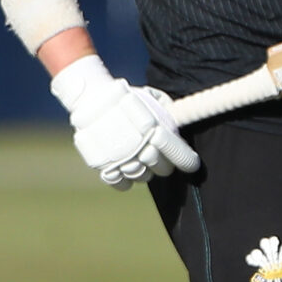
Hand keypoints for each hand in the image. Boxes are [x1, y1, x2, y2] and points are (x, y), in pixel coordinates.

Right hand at [51, 55, 200, 188]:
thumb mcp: (153, 97)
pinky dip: (125, 179)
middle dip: (164, 163)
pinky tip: (124, 166)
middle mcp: (141, 148)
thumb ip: (169, 113)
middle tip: (156, 153)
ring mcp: (122, 160)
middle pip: (163, 169)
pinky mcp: (104, 168)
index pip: (180, 156)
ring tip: (137, 155)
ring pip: (143, 177)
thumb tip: (181, 126)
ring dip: (144, 169)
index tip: (191, 164)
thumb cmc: (126, 97)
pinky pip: (122, 184)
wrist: (91, 98)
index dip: (188, 162)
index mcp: (156, 131)